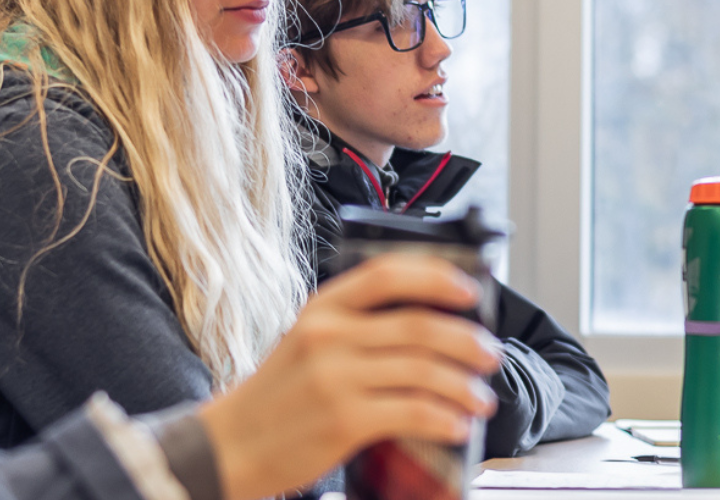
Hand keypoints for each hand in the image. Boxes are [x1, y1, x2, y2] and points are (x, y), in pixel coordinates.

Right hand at [198, 254, 501, 499]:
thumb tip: (429, 326)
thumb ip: (354, 328)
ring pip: (424, 371)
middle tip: (489, 356)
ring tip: (481, 400)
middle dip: (467, 341)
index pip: (387, 274)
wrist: (230, 445)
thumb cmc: (277, 397)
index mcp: (322, 308)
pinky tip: (457, 426)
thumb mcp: (305, 343)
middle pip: (419, 326)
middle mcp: (329, 335)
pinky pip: (414, 412)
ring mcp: (336, 377)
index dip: (437, 277)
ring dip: (464, 386)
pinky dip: (445, 419)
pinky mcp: (344, 420)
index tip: (471, 291)